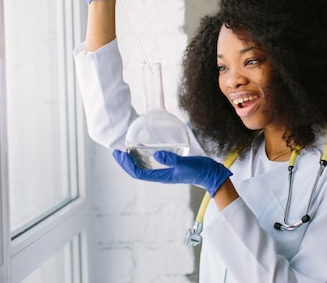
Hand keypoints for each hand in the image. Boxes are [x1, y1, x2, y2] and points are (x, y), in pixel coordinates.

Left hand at [113, 150, 232, 196]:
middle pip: (136, 172)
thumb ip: (171, 159)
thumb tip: (156, 154)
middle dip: (124, 163)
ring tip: (124, 151)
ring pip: (142, 168)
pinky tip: (142, 150)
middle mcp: (160, 175)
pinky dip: (142, 158)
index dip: (127, 165)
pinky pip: (150, 164)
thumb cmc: (199, 169)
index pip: (138, 173)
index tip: (120, 154)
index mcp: (162, 176)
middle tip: (115, 152)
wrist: (211, 175)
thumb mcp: (185, 163)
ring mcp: (164, 172)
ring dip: (131, 161)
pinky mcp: (168, 168)